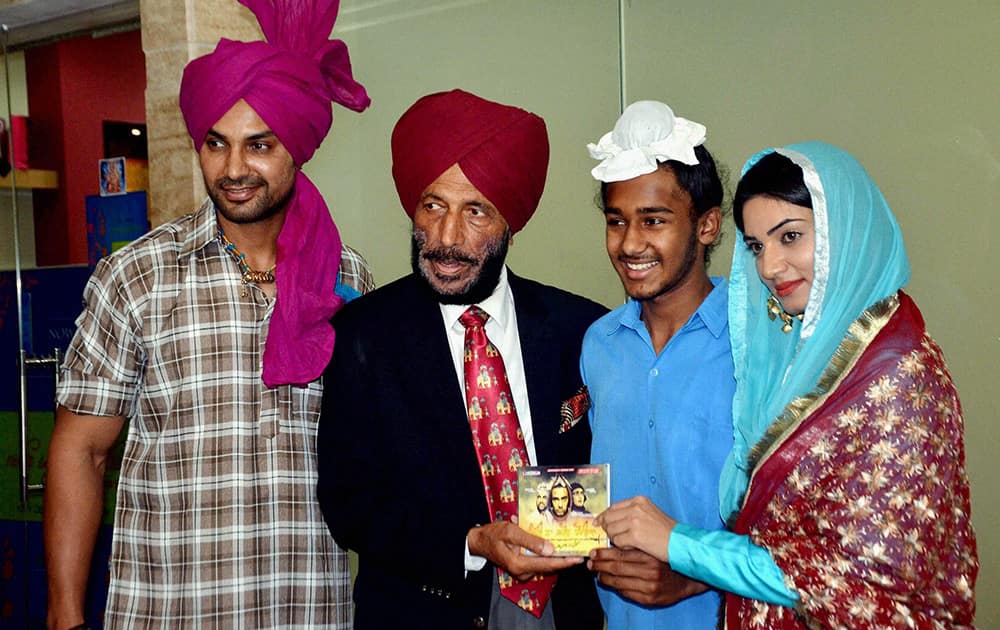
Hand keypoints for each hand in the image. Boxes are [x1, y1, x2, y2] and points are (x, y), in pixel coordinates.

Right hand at [468, 520, 582, 581]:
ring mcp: (522, 571)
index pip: (547, 564)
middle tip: (578, 550)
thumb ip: (530, 540)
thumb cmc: (494, 534)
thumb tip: (550, 549)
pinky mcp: (522, 568)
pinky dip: (546, 555)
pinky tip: (552, 545)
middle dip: (564, 559)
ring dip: (556, 556)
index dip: (564, 561)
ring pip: (544, 565)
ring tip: (569, 546)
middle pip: (549, 567)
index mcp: (519, 564)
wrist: (479, 541)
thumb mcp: (511, 531)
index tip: (578, 558)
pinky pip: (538, 563)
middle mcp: (522, 571)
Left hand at [587, 547, 706, 605]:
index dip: (603, 554)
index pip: (619, 555)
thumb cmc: (667, 559)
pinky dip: (615, 587)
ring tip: (596, 572)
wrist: (687, 578)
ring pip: (619, 582)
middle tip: (590, 562)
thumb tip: (611, 542)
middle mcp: (650, 572)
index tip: (593, 552)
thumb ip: (635, 545)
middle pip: (616, 568)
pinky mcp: (649, 599)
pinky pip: (626, 593)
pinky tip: (609, 582)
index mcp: (649, 556)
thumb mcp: (652, 547)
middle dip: (600, 565)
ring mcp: (649, 587)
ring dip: (604, 577)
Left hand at [595, 496, 675, 562]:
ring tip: (628, 542)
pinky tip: (632, 546)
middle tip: (611, 536)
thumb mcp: (649, 513)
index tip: (599, 523)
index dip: (604, 516)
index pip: (613, 507)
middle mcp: (636, 507)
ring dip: (616, 538)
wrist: (680, 542)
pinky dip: (622, 546)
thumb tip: (609, 519)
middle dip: (608, 528)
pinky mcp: (635, 535)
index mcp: (639, 500)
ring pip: (611, 530)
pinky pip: (618, 541)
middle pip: (609, 517)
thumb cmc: (666, 531)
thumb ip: (630, 513)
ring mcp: (635, 521)